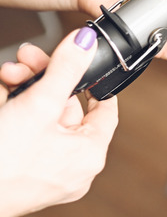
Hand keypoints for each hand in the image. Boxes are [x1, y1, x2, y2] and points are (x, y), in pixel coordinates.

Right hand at [0, 28, 117, 216]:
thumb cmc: (2, 161)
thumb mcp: (39, 105)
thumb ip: (66, 69)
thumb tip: (86, 42)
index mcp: (90, 155)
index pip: (105, 109)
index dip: (94, 82)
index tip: (85, 63)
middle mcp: (73, 168)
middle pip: (66, 107)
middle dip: (43, 78)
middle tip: (25, 59)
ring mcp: (46, 174)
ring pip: (42, 118)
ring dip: (25, 90)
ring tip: (7, 76)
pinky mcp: (22, 174)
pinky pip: (25, 133)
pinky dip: (14, 112)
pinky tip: (1, 95)